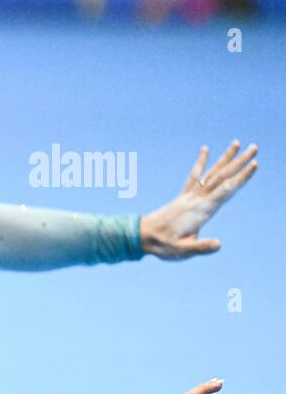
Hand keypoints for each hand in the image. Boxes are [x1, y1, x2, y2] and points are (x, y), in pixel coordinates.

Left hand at [139, 141, 258, 258]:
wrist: (139, 236)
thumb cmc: (162, 246)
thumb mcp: (183, 251)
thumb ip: (201, 247)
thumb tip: (219, 244)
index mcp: (200, 210)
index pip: (225, 191)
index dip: (240, 178)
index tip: (254, 164)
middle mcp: (196, 199)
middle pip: (222, 177)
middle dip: (239, 162)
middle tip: (254, 146)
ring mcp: (189, 196)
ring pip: (211, 173)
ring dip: (225, 158)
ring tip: (236, 142)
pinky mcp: (182, 197)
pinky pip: (194, 176)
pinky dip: (201, 163)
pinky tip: (205, 150)